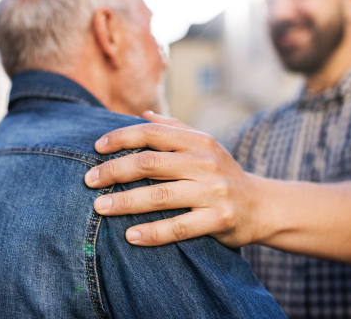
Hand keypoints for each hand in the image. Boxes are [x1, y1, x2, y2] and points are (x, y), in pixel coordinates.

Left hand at [84, 111, 260, 247]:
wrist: (261, 205)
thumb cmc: (223, 173)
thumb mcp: (205, 145)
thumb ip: (174, 129)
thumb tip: (143, 114)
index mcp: (199, 141)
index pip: (152, 133)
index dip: (121, 137)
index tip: (96, 147)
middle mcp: (206, 163)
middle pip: (150, 163)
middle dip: (114, 170)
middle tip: (88, 180)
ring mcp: (213, 191)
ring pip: (161, 196)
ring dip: (126, 202)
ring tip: (100, 207)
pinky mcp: (219, 219)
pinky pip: (180, 227)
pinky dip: (153, 233)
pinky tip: (130, 236)